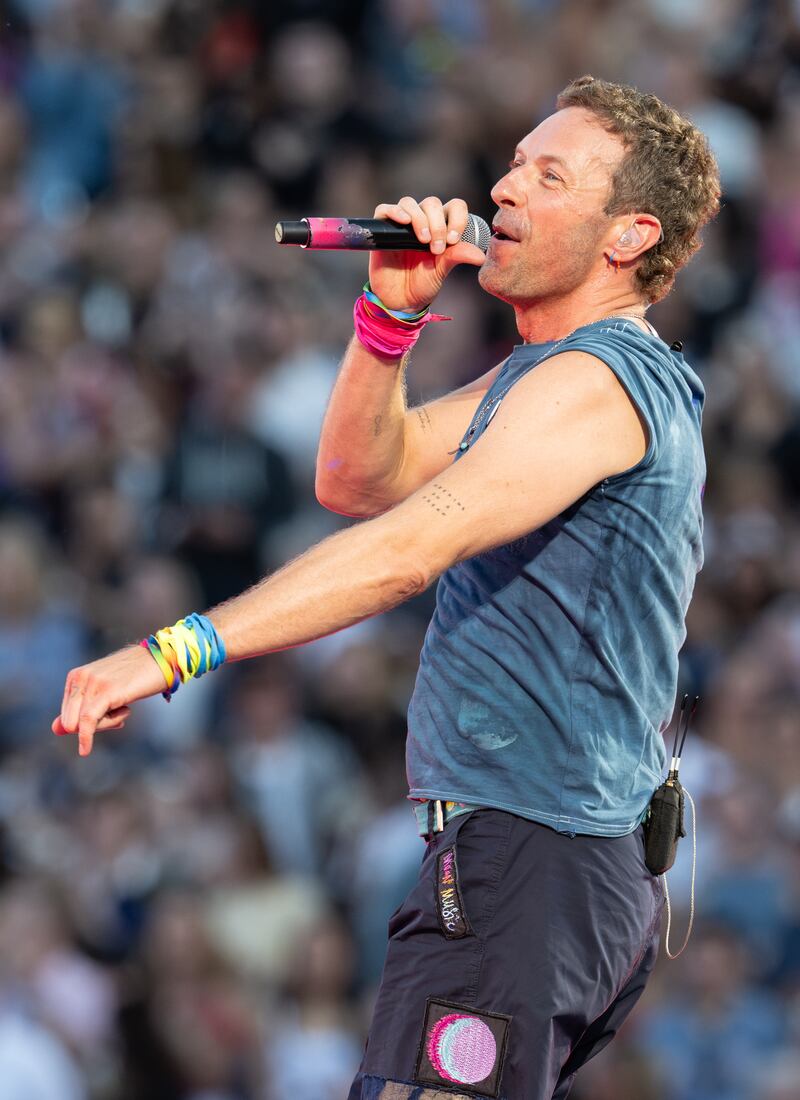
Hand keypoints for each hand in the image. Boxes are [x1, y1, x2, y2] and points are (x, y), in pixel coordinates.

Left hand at [52, 644, 167, 755]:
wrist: (162, 659)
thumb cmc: (136, 677)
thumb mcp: (104, 692)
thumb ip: (79, 709)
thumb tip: (55, 730)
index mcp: (76, 676)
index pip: (67, 716)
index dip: (86, 723)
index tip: (110, 712)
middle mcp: (80, 677)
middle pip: (71, 722)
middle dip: (93, 727)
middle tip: (118, 710)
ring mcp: (93, 683)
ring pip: (81, 723)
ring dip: (106, 725)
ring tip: (125, 707)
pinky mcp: (107, 691)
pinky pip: (88, 721)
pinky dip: (85, 737)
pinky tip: (85, 750)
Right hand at [368, 196, 485, 311]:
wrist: (400, 300)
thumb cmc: (423, 283)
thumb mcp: (442, 270)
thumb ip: (458, 257)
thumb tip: (480, 256)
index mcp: (441, 226)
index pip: (454, 207)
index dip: (457, 218)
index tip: (454, 241)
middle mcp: (422, 220)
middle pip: (431, 203)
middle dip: (437, 224)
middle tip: (437, 248)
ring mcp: (402, 224)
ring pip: (410, 204)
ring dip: (419, 219)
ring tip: (423, 241)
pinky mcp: (383, 230)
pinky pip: (385, 210)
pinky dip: (394, 212)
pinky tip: (403, 221)